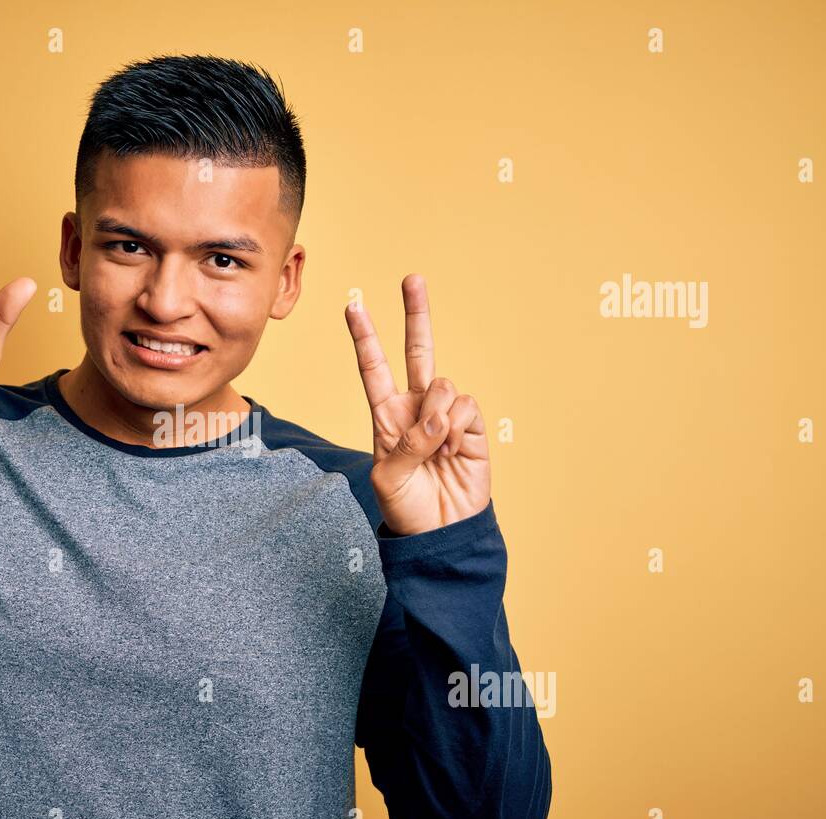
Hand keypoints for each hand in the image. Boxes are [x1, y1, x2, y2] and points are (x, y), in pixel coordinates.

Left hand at [344, 274, 490, 535]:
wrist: (441, 531)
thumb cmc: (407, 507)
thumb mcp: (387, 479)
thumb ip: (405, 444)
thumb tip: (436, 417)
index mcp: (387, 416)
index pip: (374, 369)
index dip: (365, 339)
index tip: (353, 307)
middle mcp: (417, 408)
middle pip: (417, 352)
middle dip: (416, 315)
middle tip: (412, 279)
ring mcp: (446, 415)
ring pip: (443, 384)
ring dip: (437, 414)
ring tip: (435, 447)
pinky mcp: (472, 427)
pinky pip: (465, 405)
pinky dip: (457, 427)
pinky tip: (453, 450)